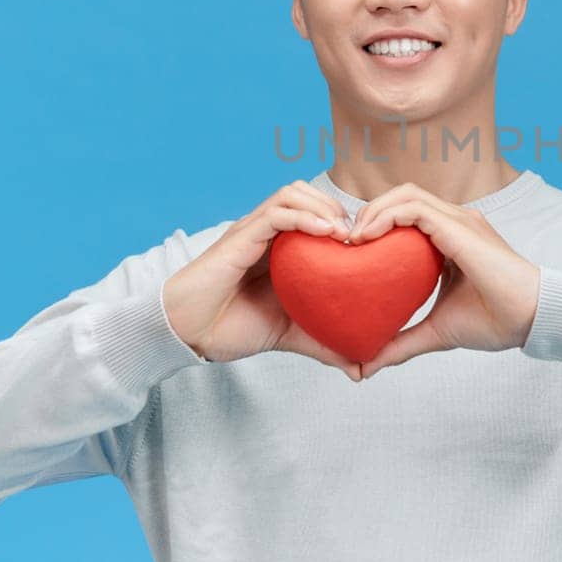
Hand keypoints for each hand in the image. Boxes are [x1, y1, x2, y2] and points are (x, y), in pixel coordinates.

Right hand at [162, 180, 362, 379]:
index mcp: (280, 247)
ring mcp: (253, 231)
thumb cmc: (235, 327)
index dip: (344, 218)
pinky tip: (326, 233)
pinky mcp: (240, 237)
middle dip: (336, 206)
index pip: (315, 211)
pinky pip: (275, 213)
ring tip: (344, 232)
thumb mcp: (292, 334)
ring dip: (322, 206)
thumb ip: (325, 344)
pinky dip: (303, 216)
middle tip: (359, 236)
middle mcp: (267, 233)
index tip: (368, 243)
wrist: (193, 333)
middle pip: (306, 193)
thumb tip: (361, 368)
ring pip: (291, 193)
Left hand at [347, 181, 541, 379]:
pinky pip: (414, 208)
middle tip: (346, 242)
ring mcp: (459, 220)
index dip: (375, 224)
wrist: (529, 320)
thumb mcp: (437, 332)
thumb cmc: (495, 322)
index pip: (407, 214)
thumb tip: (366, 367)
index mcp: (451, 239)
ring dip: (373, 211)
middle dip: (368, 212)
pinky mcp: (459, 227)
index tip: (351, 252)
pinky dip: (386, 216)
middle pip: (402, 197)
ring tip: (353, 239)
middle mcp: (455, 222)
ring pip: (406, 195)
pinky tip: (367, 237)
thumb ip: (402, 343)